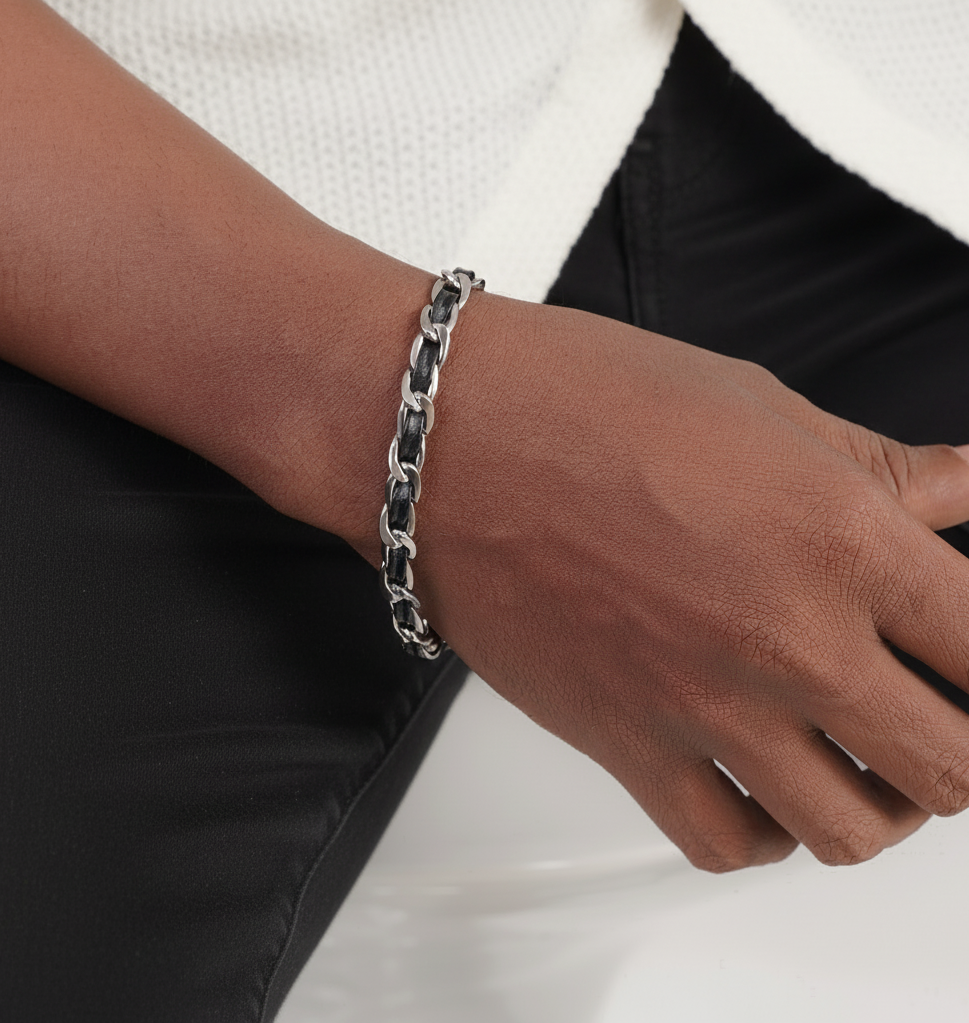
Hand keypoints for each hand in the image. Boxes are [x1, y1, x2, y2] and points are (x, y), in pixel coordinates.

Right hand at [411, 296, 968, 870]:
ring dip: (880, 804)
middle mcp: (782, 639)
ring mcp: (701, 705)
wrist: (448, 437)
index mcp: (837, 536)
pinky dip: (769, 833)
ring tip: (864, 758)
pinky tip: (766, 783)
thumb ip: (882, 470)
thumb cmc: (585, 400)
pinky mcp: (624, 745)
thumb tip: (961, 491)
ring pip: (851, 833)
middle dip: (962, 749)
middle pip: (949, 770)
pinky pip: (728, 845)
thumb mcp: (763, 408)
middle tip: (936, 712)